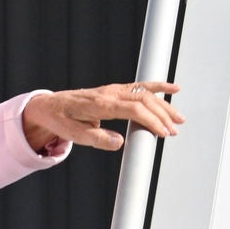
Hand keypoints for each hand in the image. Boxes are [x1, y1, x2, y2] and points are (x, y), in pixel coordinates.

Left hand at [24, 82, 180, 154]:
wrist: (50, 106)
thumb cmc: (60, 120)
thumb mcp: (73, 134)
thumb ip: (96, 139)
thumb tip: (119, 142)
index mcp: (100, 104)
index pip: (133, 109)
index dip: (151, 121)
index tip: (163, 133)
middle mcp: (110, 93)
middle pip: (144, 100)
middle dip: (162, 116)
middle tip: (174, 132)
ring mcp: (114, 89)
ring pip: (145, 93)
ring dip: (164, 105)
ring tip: (179, 119)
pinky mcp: (116, 90)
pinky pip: (140, 86)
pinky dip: (158, 86)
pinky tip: (174, 89)